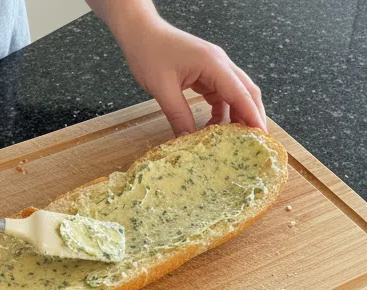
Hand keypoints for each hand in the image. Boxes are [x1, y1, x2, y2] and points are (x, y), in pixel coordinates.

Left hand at [92, 2, 265, 135]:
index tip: (261, 136)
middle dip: (252, 116)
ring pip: (233, 94)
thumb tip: (187, 140)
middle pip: (246, 92)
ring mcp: (214, 68)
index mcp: (214, 64)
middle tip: (254, 142)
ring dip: (235, 115)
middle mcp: (220, 64)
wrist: (142, 34)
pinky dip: (220, 111)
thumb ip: (177, 114)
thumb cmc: (151, 54)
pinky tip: (212, 127)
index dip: (252, 115)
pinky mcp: (205, 73)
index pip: (241, 93)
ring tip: (232, 140)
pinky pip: (219, 95)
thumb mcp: (163, 88)